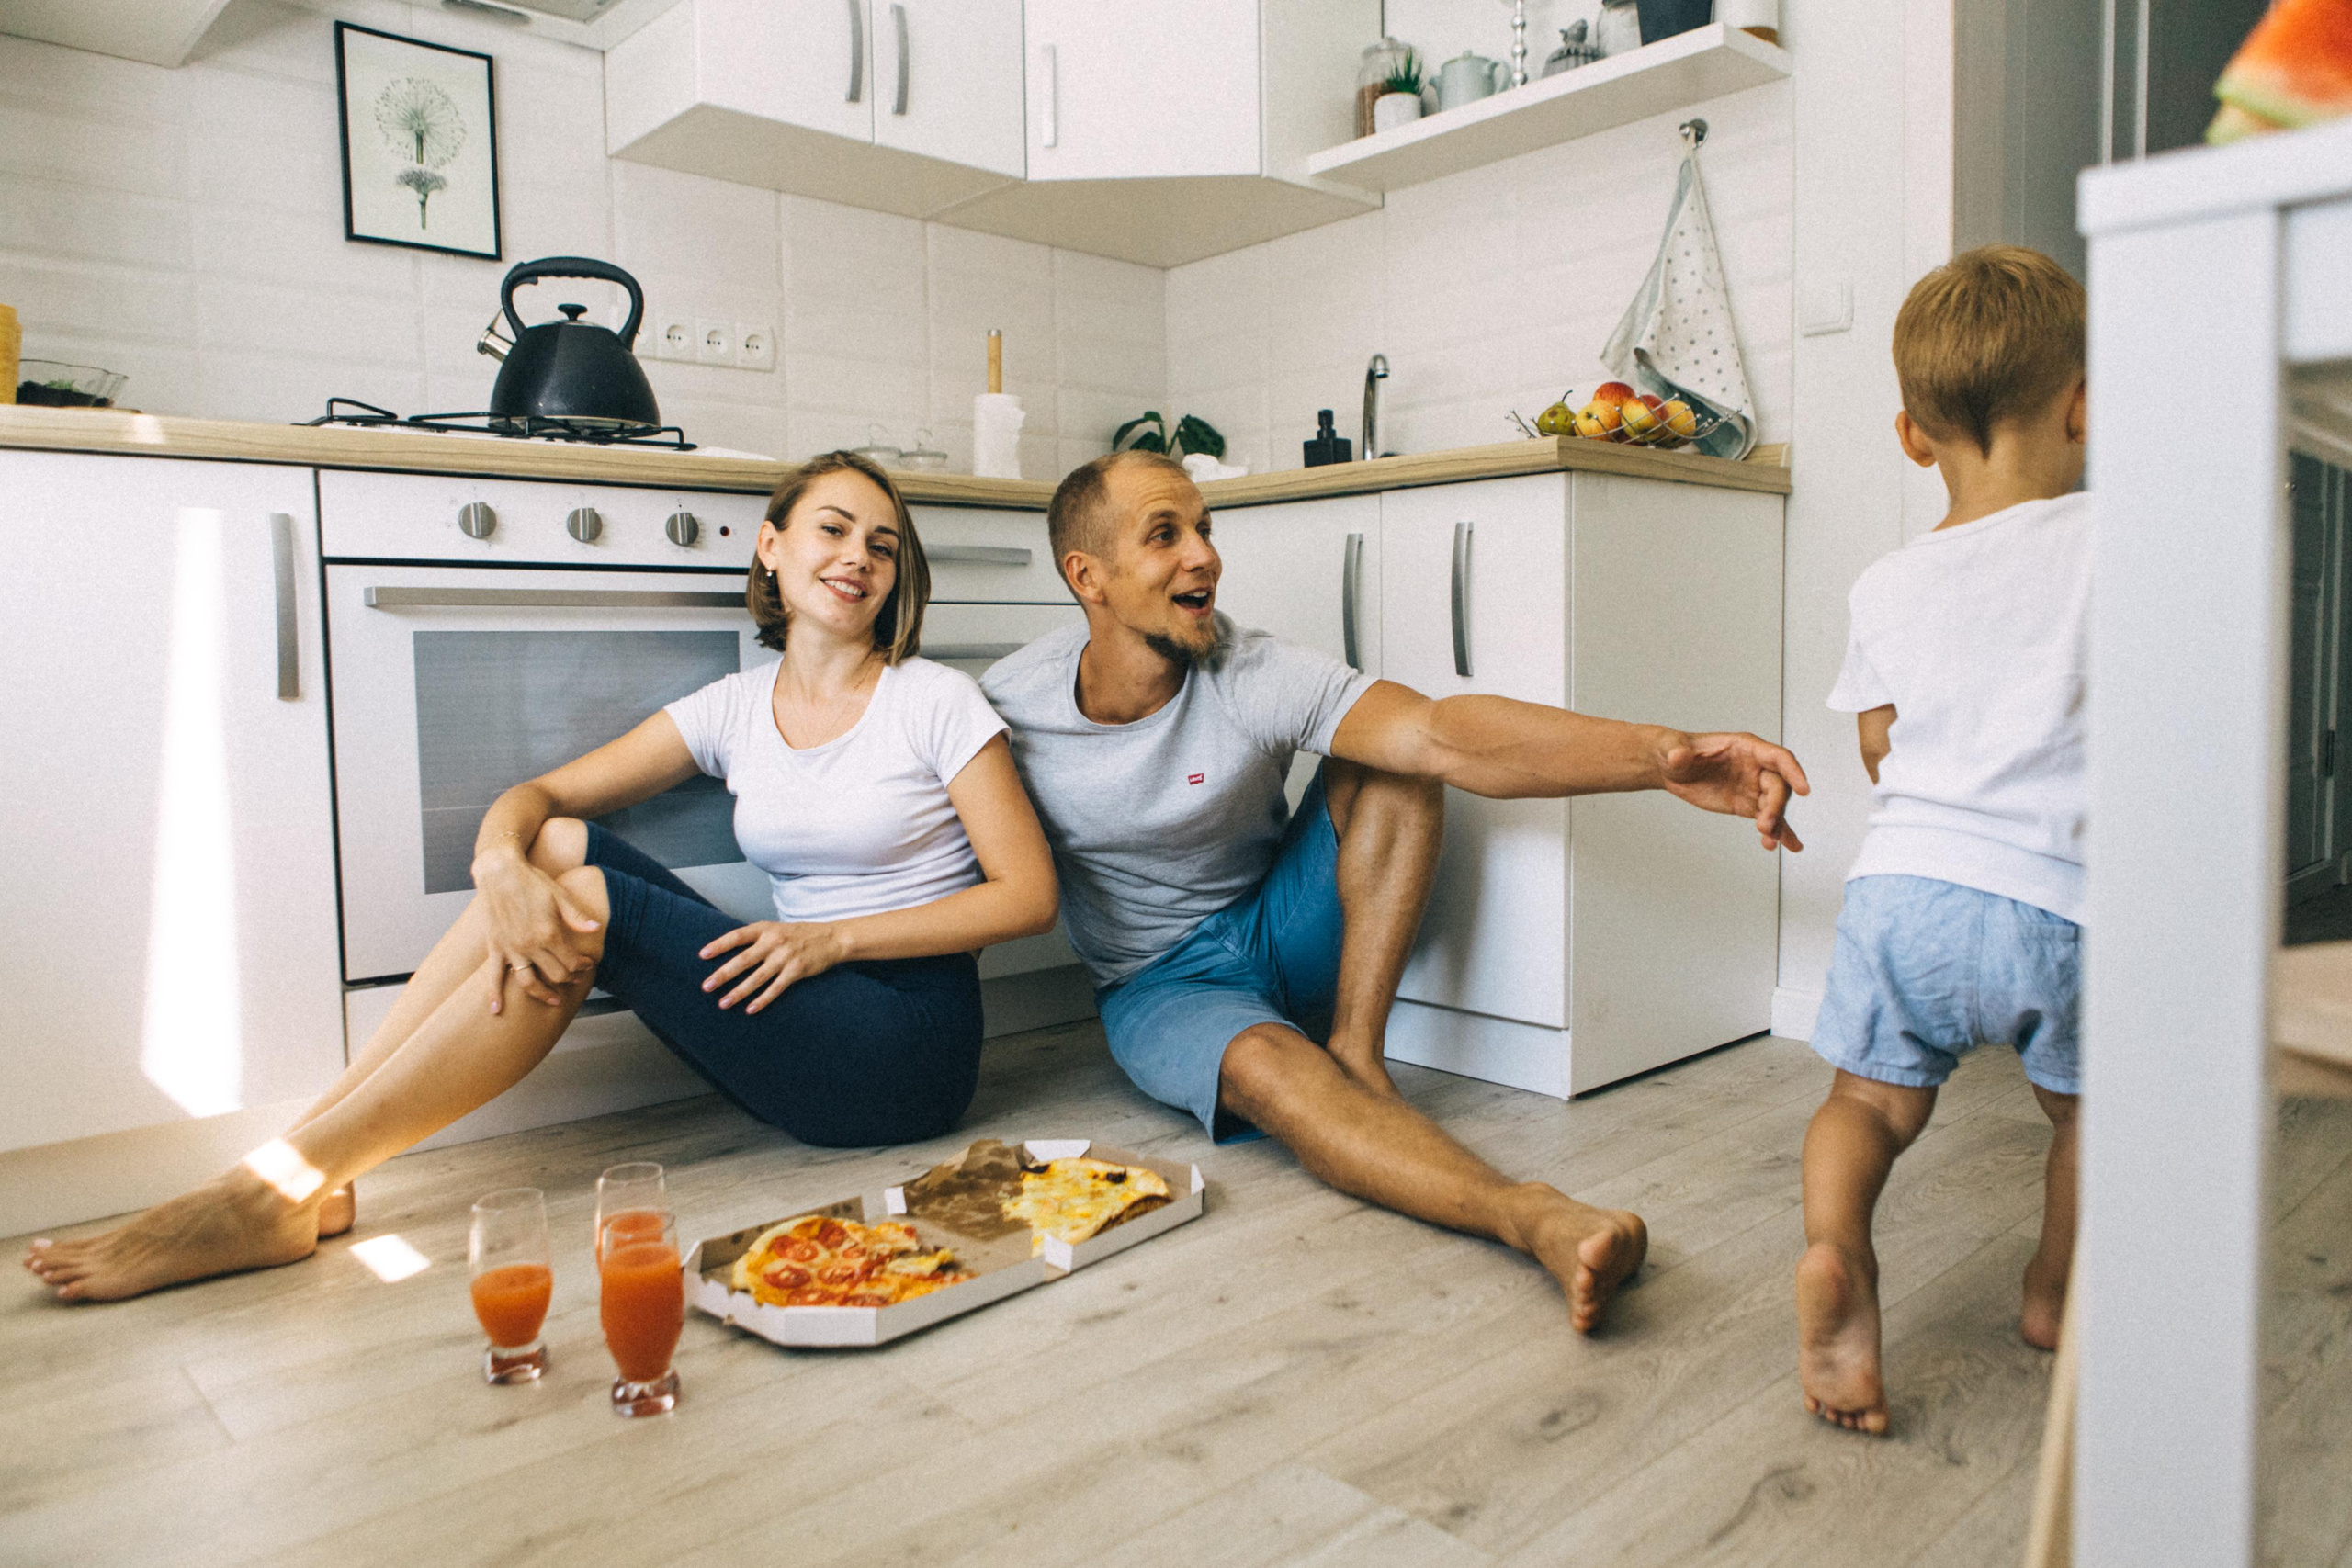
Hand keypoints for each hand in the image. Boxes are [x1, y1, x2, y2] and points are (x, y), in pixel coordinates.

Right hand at [474, 848, 601, 1012]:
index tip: (588, 964)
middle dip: (569, 978)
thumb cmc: (531, 881)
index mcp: (549, 933)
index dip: (583, 966)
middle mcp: (530, 945)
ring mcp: (511, 949)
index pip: (572, 962)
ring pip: (529, 983)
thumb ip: (577, 917)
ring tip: (554, 999)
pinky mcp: (495, 947)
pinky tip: (496, 1010)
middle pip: (555, 975)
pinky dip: (494, 995)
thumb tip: (596, 928)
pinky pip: (493, 977)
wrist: (499, 872)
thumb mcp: (560, 895)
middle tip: (576, 977)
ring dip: (543, 994)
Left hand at [700, 922, 846, 1013]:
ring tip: (723, 1003)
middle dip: (722, 975)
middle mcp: (774, 942)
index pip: (737, 936)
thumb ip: (756, 938)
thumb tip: (730, 953)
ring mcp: (785, 957)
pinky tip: (750, 1009)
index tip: (702, 956)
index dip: (719, 945)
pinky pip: (775, 988)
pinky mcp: (796, 971)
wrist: (832, 938)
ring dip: (738, 992)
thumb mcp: (776, 929)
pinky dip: (762, 1000)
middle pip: (743, 960)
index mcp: (766, 928)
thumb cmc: (800, 935)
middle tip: (706, 986)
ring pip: (757, 978)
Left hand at [1661, 732, 1810, 850]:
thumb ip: (1678, 752)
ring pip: (1775, 806)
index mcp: (1746, 747)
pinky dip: (1776, 833)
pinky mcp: (1747, 805)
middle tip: (1764, 826)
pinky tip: (1783, 846)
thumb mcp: (1672, 748)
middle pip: (1779, 787)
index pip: (1779, 758)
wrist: (1670, 768)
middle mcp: (1756, 767)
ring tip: (1769, 841)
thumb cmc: (1676, 750)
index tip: (1804, 790)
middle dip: (1776, 807)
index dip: (1794, 772)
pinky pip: (1767, 819)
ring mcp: (1753, 787)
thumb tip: (1678, 756)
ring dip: (1777, 824)